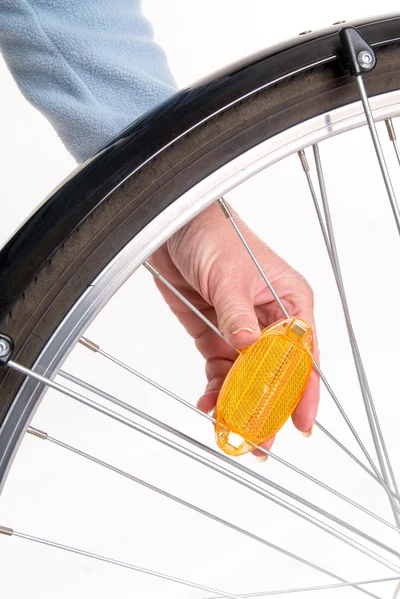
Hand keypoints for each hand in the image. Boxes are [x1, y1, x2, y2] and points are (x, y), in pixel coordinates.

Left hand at [151, 201, 318, 456]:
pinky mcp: (215, 334)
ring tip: (230, 428)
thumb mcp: (229, 276)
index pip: (304, 352)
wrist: (174, 228)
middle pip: (276, 372)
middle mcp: (269, 319)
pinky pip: (219, 369)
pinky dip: (215, 388)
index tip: (299, 422)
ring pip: (246, 377)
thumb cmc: (215, 234)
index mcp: (290, 300)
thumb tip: (248, 347)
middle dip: (269, 405)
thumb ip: (237, 315)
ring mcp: (242, 330)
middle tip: (262, 439)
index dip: (304, 390)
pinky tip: (208, 402)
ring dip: (238, 403)